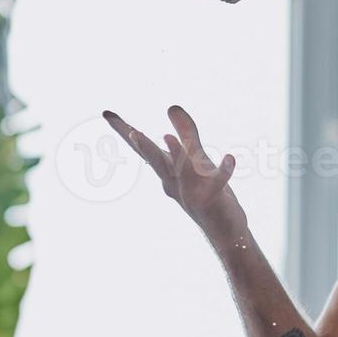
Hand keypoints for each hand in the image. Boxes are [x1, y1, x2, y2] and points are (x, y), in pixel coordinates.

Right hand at [103, 106, 245, 241]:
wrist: (222, 230)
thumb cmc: (206, 193)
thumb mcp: (196, 159)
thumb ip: (186, 133)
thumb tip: (171, 106)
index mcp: (167, 171)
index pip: (143, 148)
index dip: (125, 131)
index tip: (106, 113)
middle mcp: (174, 182)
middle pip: (156, 161)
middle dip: (144, 147)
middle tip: (131, 132)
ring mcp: (192, 192)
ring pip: (183, 171)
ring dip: (176, 155)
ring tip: (167, 137)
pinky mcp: (212, 199)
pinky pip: (218, 183)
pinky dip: (224, 171)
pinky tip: (230, 158)